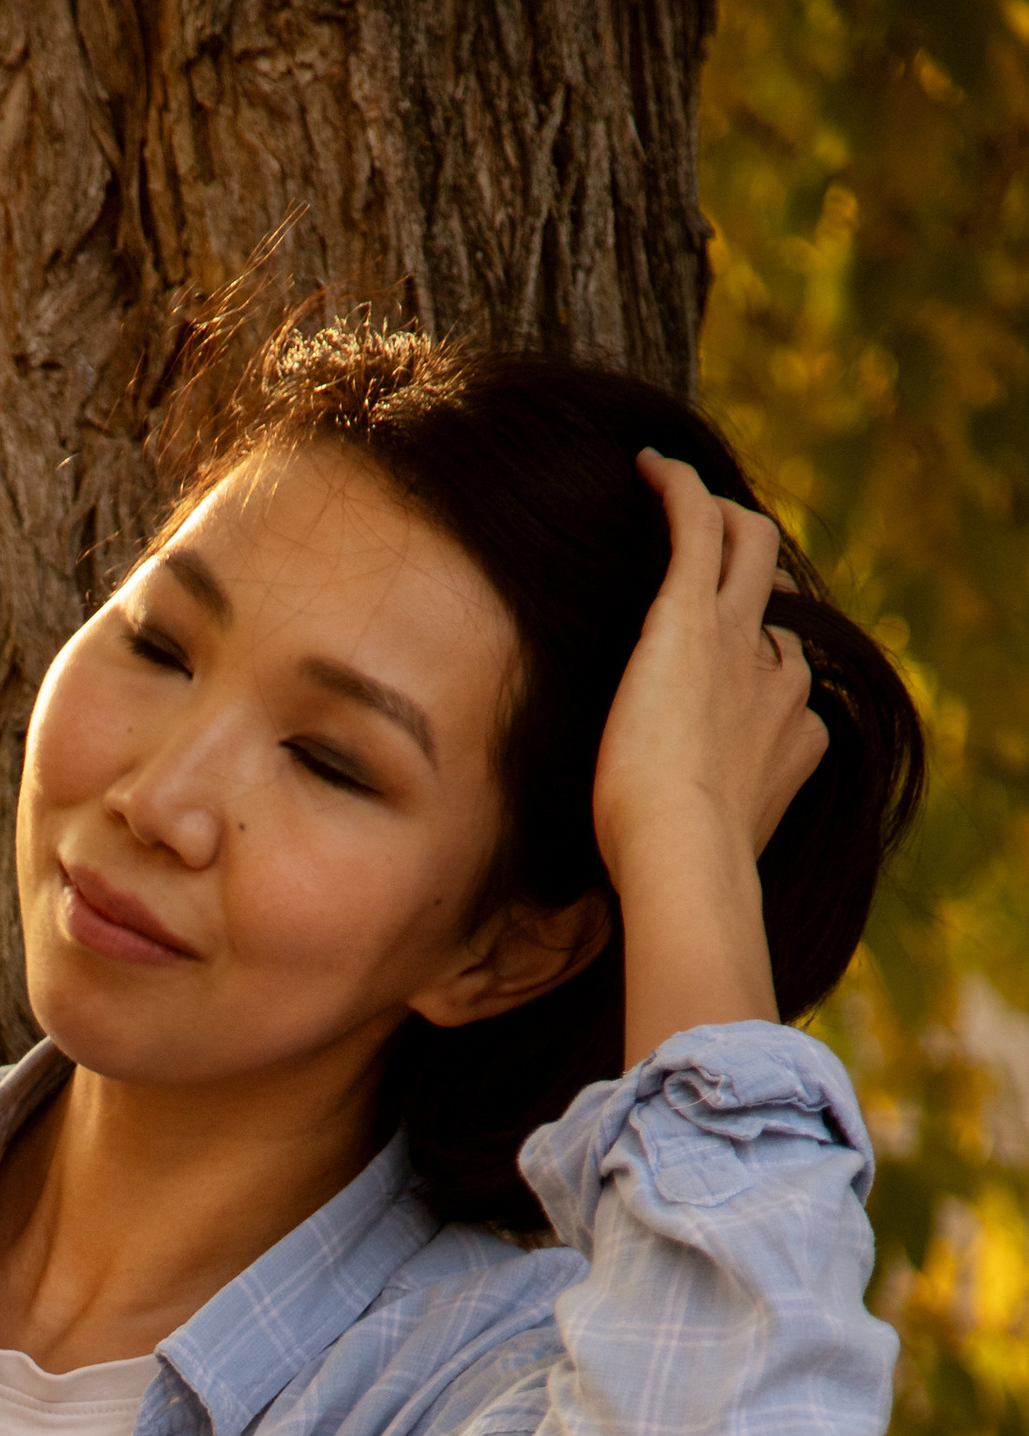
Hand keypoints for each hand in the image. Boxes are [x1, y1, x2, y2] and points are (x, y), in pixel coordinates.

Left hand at [598, 453, 830, 1063]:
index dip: (755, 669)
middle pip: (773, 614)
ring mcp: (740, 646)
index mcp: (788, 742)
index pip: (784, 681)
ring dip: (723, 525)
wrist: (677, 866)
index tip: (720, 671)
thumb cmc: (675, 897)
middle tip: (707, 575)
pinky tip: (648, 468)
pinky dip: (677, 491)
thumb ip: (681, 902)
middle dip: (749, 591)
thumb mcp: (690, 888)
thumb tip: (651, 966)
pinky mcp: (691, 617)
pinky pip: (696, 528)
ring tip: (688, 506)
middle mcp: (776, 685)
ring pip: (749, 553)